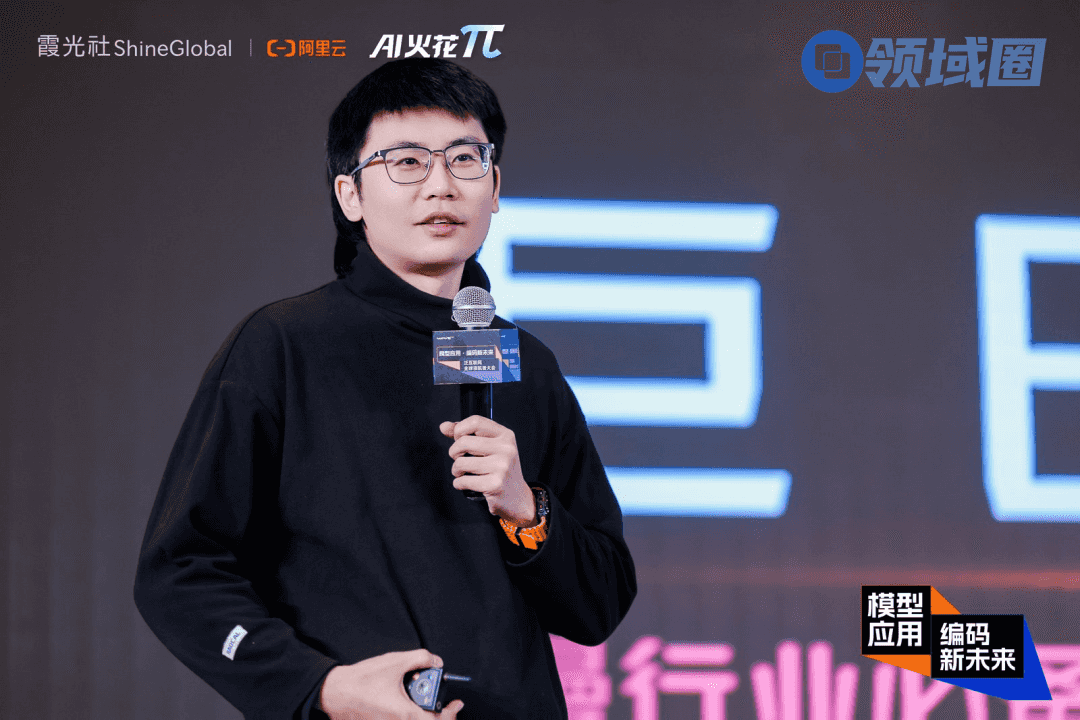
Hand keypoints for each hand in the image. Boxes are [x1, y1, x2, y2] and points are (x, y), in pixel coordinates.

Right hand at [319, 649, 463, 719]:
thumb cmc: (361, 680)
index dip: (450, 714)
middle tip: (441, 699)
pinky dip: (408, 713)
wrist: (334, 693)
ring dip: (421, 712)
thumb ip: (420, 658)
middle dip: (438, 712)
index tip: (456, 704)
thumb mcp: (395, 662)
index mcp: (405, 715)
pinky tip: (404, 701)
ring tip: (419, 696)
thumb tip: (436, 661)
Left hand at [439, 416, 536, 525]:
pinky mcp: (495, 485)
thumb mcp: (489, 448)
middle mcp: (506, 449)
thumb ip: (467, 435)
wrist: (518, 498)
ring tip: (462, 473)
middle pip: (463, 442)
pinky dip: (459, 484)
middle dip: (454, 452)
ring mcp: (502, 467)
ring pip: (460, 463)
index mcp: (505, 436)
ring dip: (456, 470)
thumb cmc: (500, 470)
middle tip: (459, 459)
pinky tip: (466, 484)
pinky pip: (463, 481)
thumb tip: (444, 426)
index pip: (475, 421)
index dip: (460, 430)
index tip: (458, 439)